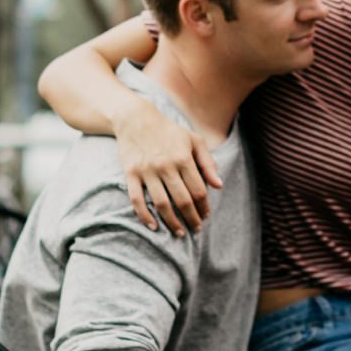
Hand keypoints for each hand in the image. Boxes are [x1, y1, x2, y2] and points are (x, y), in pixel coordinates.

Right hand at [115, 103, 222, 234]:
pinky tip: (153, 226)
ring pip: (162, 203)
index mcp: (183, 158)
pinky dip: (144, 215)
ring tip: (179, 232)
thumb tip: (219, 186)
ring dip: (172, 222)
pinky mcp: (131, 173)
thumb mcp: (194, 140)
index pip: (198, 190)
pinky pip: (137, 199)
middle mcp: (166, 165)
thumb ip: (208, 163)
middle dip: (192, 218)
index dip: (204, 206)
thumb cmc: (169, 131)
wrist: (136, 119)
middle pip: (183, 200)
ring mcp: (147, 171)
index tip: (205, 216)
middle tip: (195, 229)